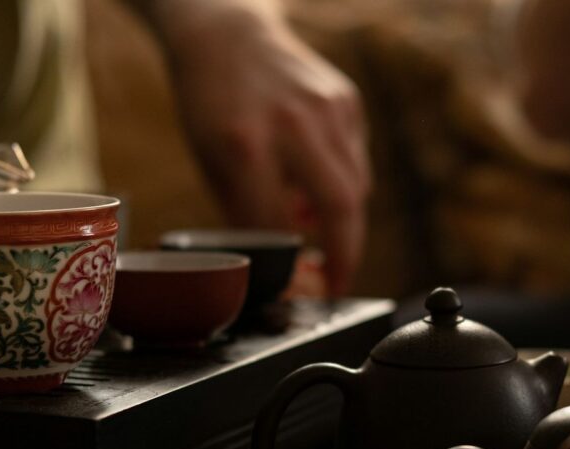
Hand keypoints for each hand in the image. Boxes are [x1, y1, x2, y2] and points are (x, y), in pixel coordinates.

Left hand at [167, 5, 369, 294]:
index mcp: (246, 146)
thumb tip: (283, 269)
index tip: (302, 292)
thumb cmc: (213, 106)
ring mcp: (328, 109)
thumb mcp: (213, 165)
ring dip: (344, 221)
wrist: (227, 34)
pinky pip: (357, 161)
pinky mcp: (347, 101)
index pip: (280, 227)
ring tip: (316, 228)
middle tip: (337, 282)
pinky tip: (315, 181)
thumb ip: (247, 216)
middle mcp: (294, 125)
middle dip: (346, 257)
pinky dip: (343, 184)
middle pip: (341, 208)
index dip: (294, 267)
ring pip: (357, 188)